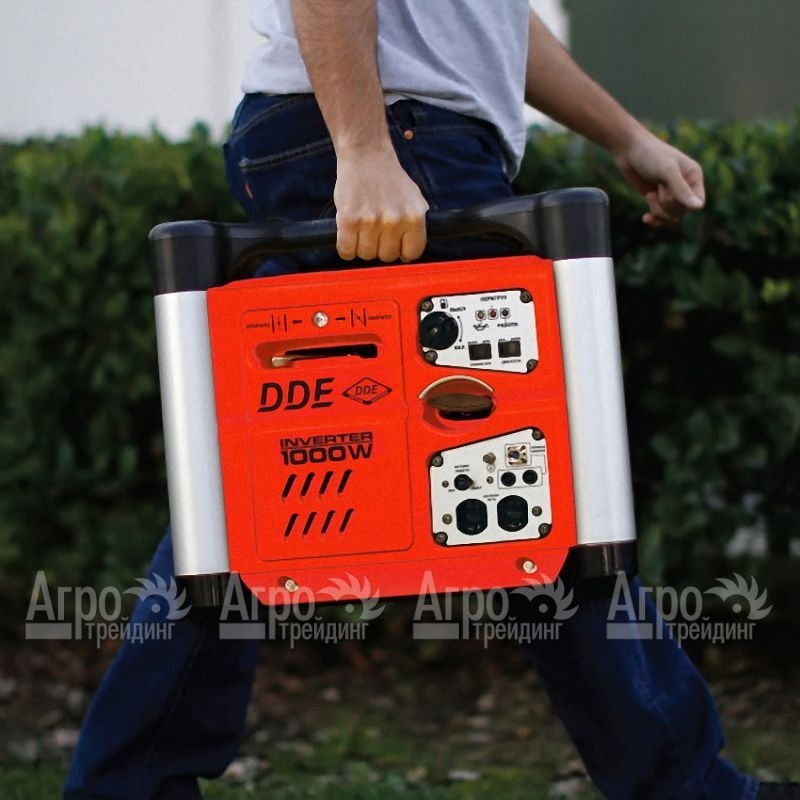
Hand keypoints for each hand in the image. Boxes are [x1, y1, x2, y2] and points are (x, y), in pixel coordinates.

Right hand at [334, 146, 428, 261]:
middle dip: (380, 247)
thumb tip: (409, 256)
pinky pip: (346, 251)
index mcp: (414, 217)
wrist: (366, 154)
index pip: (412, 253)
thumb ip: (416, 227)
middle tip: (375, 231)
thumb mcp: (414, 200)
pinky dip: (346, 247)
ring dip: (362, 246)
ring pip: (366, 255)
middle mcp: (394, 221)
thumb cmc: (390, 179)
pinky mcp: (348, 220)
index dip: (402, 251)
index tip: (395, 245)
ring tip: (362, 228)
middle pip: (387, 257)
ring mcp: (371, 221)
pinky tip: (348, 233)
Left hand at [613, 129, 704, 225]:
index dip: (683, 204)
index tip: (668, 191)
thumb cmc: (650, 155)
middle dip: (667, 205)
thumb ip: (681, 189)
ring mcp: (671, 193)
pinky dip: (654, 219)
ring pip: (671, 217)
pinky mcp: (657, 199)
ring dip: (658, 210)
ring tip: (649, 195)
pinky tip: (645, 218)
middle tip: (657, 188)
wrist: (628, 151)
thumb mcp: (667, 171)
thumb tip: (697, 207)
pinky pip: (661, 218)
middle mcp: (685, 186)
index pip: (698, 203)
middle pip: (683, 212)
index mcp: (694, 176)